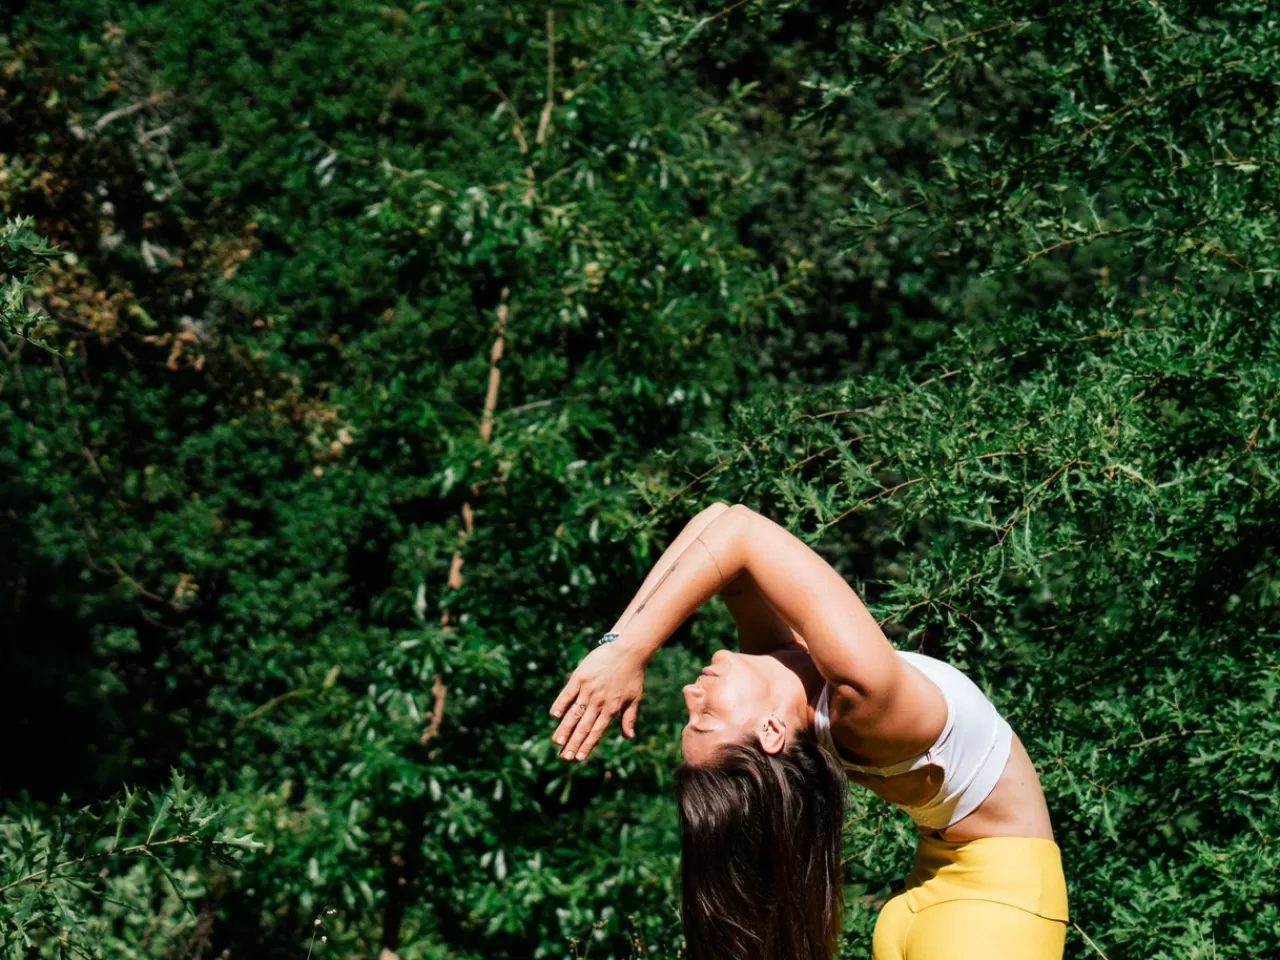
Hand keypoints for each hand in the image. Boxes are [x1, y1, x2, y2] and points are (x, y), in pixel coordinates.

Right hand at [549, 641, 646, 760]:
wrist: (628, 650)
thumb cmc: (633, 674)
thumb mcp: (635, 698)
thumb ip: (629, 718)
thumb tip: (629, 737)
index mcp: (611, 709)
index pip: (596, 732)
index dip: (587, 746)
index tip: (578, 758)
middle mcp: (599, 702)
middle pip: (583, 727)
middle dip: (573, 743)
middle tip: (564, 757)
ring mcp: (588, 690)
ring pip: (574, 713)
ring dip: (565, 729)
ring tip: (557, 742)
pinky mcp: (580, 677)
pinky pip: (568, 693)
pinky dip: (561, 704)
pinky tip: (554, 715)